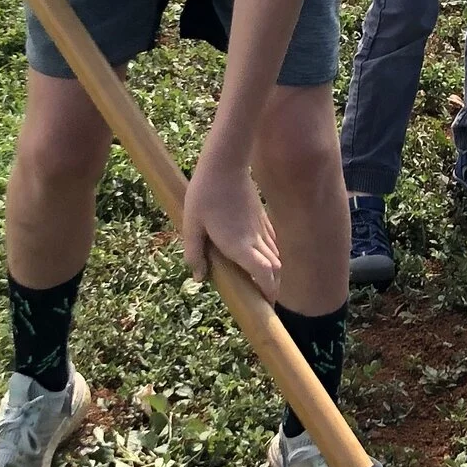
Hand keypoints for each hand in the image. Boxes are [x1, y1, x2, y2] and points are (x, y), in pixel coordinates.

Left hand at [184, 138, 280, 297]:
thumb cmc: (205, 193)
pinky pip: (272, 241)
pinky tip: (258, 254)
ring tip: (260, 280)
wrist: (225, 163)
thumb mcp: (191, 224)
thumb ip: (194, 253)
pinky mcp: (261, 217)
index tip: (266, 303)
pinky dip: (270, 254)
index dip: (269, 290)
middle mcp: (255, 239)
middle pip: (275, 268)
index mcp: (239, 245)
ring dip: (271, 270)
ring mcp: (261, 227)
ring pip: (275, 255)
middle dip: (272, 286)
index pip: (265, 273)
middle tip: (262, 298)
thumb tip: (199, 277)